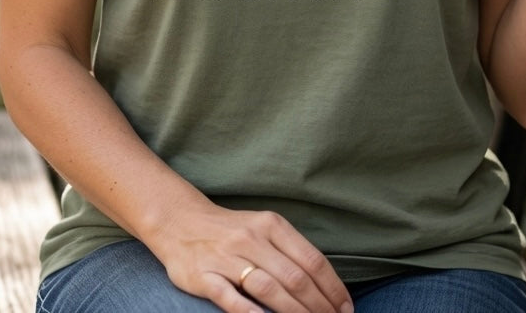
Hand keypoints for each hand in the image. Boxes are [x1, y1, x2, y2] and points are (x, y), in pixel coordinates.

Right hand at [149, 201, 352, 312]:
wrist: (180, 221)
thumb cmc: (231, 231)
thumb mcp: (263, 228)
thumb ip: (290, 251)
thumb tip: (325, 284)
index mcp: (271, 225)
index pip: (312, 260)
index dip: (333, 288)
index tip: (346, 309)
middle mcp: (252, 238)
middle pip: (295, 277)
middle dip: (319, 306)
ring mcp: (227, 257)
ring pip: (269, 288)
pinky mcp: (205, 276)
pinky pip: (232, 298)